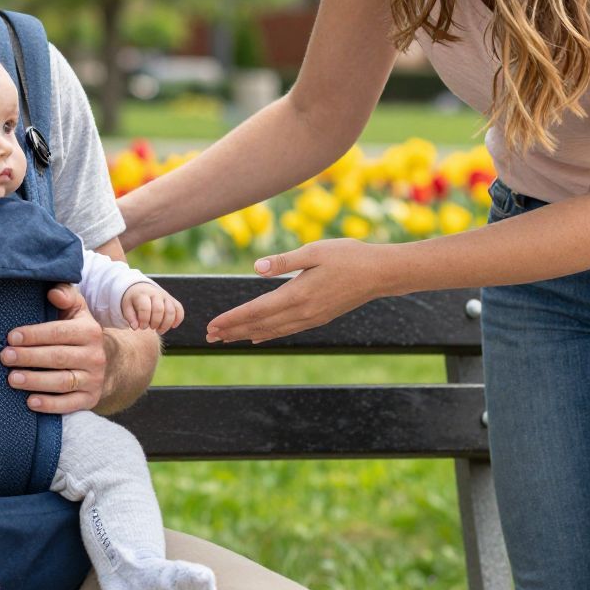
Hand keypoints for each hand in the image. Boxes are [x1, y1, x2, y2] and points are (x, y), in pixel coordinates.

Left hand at [0, 284, 105, 413]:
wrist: (101, 362)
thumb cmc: (76, 332)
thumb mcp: (75, 310)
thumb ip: (65, 296)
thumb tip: (53, 291)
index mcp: (89, 331)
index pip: (59, 332)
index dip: (34, 335)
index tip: (11, 337)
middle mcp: (95, 356)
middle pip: (58, 357)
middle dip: (29, 357)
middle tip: (5, 357)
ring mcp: (94, 379)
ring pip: (62, 382)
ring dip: (35, 381)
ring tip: (12, 379)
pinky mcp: (90, 399)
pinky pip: (69, 404)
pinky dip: (50, 405)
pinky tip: (30, 402)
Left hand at [121, 281, 183, 332]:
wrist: (141, 287)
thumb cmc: (133, 300)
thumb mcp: (126, 306)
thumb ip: (130, 317)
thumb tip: (135, 327)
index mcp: (142, 294)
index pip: (145, 308)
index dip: (144, 321)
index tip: (141, 327)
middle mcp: (155, 294)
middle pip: (159, 309)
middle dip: (155, 323)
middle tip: (151, 328)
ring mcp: (165, 296)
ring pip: (171, 310)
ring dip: (166, 324)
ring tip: (159, 331)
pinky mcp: (172, 300)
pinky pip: (179, 309)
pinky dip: (178, 319)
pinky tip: (173, 326)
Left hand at [206, 238, 390, 343]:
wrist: (381, 273)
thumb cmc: (348, 256)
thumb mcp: (315, 251)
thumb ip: (284, 261)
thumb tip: (256, 267)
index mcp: (298, 294)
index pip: (256, 310)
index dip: (232, 318)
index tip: (212, 325)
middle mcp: (302, 311)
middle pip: (260, 325)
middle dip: (232, 330)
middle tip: (209, 337)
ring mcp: (311, 318)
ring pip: (272, 330)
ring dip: (247, 334)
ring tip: (226, 338)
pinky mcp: (319, 318)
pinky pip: (286, 330)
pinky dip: (268, 334)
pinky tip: (258, 336)